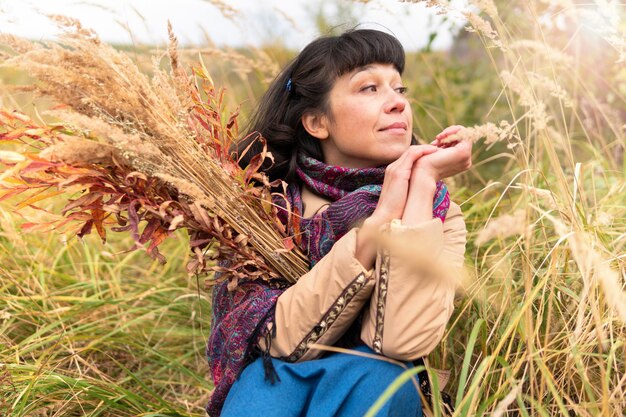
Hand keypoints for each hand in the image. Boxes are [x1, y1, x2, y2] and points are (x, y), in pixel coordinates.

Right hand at [356, 144, 436, 269]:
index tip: (435, 156)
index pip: (409, 158)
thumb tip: (424, 189)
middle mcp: (393, 168)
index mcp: (394, 173)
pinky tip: (435, 152)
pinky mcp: (399, 172)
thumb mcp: (405, 195)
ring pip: (412, 150)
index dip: (422, 155)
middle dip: (426, 149)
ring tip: (439, 149)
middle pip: (411, 151)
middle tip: (440, 149)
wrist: (386, 216)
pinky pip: (413, 154)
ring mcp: (395, 169)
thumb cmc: (396, 210)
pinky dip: (424, 151)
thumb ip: (412, 188)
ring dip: (427, 148)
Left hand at [415, 125, 471, 179]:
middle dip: (447, 135)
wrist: (422, 172)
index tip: (437, 139)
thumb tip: (445, 137)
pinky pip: (463, 132)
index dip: (448, 137)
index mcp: (460, 163)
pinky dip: (451, 131)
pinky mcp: (463, 152)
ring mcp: (466, 158)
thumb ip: (444, 147)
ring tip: (437, 139)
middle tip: (436, 140)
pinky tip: (440, 137)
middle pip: (462, 138)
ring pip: (463, 134)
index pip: (460, 142)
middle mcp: (466, 161)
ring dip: (448, 133)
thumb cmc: (424, 163)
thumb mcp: (436, 152)